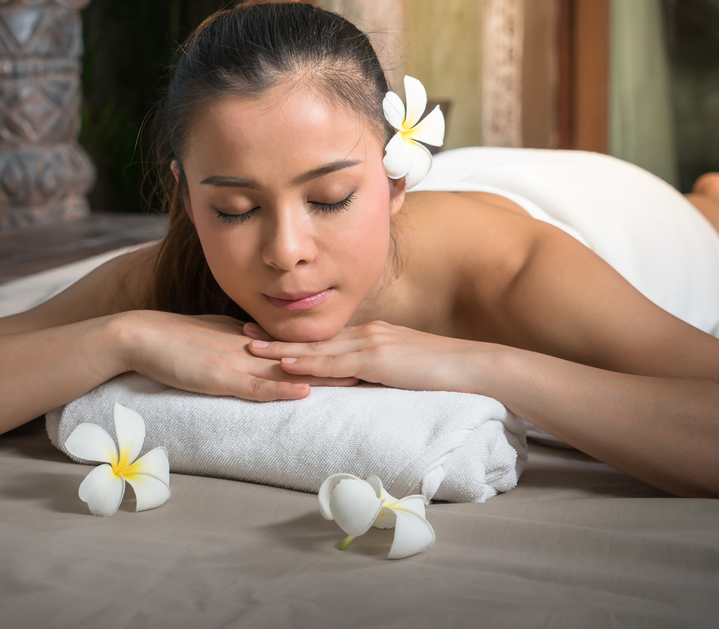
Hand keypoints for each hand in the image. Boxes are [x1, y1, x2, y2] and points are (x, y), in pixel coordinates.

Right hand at [117, 311, 350, 401]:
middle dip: (340, 361)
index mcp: (250, 338)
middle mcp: (250, 347)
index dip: (329, 349)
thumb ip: (239, 343)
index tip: (360, 353)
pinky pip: (255, 385)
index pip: (296, 345)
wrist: (141, 335)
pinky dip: (281, 389)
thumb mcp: (214, 338)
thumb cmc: (173, 339)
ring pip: (287, 370)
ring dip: (323, 376)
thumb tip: (259, 348)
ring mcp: (236, 361)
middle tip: (376, 364)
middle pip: (303, 355)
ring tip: (359, 381)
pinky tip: (305, 393)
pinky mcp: (219, 377)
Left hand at [244, 320, 483, 392]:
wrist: (475, 368)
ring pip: (318, 349)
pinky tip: (286, 365)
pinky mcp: (379, 359)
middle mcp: (367, 334)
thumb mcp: (404, 370)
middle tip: (243, 335)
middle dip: (277, 337)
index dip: (294, 337)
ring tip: (251, 349)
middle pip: (314, 338)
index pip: (325, 337)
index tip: (266, 335)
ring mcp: (372, 344)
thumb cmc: (446, 374)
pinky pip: (336, 363)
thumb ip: (380, 373)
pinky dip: (308, 364)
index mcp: (372, 336)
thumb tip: (360, 384)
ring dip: (282, 349)